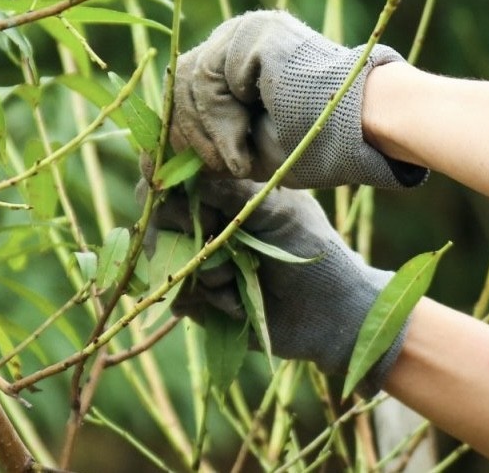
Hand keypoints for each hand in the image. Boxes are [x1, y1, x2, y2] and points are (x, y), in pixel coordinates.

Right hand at [146, 175, 409, 395]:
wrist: (331, 312)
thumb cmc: (311, 249)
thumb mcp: (278, 209)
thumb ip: (232, 191)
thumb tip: (189, 176)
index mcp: (219, 194)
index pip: (171, 181)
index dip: (173, 193)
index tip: (206, 212)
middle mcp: (201, 225)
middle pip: (157, 219)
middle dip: (188, 233)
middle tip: (222, 242)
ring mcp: (196, 263)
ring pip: (166, 259)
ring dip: (204, 270)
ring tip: (238, 277)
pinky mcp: (197, 300)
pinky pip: (177, 295)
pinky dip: (207, 299)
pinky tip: (236, 302)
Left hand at [170, 10, 427, 188]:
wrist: (361, 133)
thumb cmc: (313, 145)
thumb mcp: (243, 145)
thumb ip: (205, 134)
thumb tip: (150, 155)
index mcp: (237, 59)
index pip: (182, 87)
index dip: (178, 130)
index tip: (182, 167)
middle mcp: (237, 36)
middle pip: (179, 84)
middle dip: (189, 136)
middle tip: (216, 168)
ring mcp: (244, 30)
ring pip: (189, 86)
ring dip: (208, 136)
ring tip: (238, 161)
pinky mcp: (252, 33)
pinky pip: (208, 82)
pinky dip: (220, 124)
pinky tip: (243, 146)